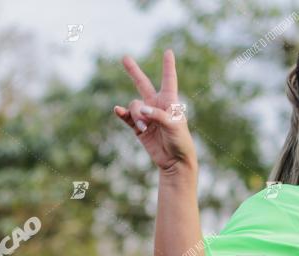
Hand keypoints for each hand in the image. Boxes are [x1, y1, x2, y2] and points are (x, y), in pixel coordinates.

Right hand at [114, 49, 196, 171]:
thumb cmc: (180, 142)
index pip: (168, 80)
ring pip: (134, 105)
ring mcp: (146, 116)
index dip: (168, 66)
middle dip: (134, 72)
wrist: (175, 161)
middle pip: (142, 84)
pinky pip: (126, 116)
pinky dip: (122, 114)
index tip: (168, 52)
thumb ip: (156, 115)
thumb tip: (139, 109)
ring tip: (146, 128)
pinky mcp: (138, 128)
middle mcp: (157, 105)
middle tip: (125, 58)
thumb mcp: (173, 126)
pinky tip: (118, 111)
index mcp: (170, 101)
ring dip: (137, 115)